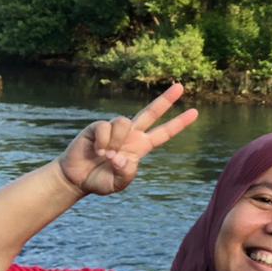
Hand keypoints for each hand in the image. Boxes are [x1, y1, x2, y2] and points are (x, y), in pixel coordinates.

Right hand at [57, 84, 198, 196]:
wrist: (76, 178)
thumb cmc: (100, 180)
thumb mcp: (117, 184)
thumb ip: (125, 173)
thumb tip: (122, 157)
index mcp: (141, 147)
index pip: (164, 134)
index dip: (179, 123)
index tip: (195, 112)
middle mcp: (131, 135)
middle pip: (151, 112)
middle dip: (165, 100)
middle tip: (181, 86)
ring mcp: (115, 130)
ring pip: (125, 121)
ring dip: (117, 140)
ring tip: (105, 155)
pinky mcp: (97, 127)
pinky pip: (105, 127)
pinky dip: (102, 141)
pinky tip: (96, 150)